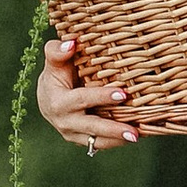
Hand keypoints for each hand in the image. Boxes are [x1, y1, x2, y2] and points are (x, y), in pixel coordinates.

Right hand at [36, 34, 139, 152]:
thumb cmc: (56, 73)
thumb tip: (71, 43)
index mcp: (57, 102)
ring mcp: (73, 134)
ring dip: (118, 140)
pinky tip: (135, 135)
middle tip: (135, 133)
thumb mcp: (54, 61)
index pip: (82, 99)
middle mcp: (65, 122)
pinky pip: (100, 143)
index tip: (123, 94)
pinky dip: (117, 141)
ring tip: (139, 136)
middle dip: (113, 130)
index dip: (102, 97)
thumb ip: (58, 51)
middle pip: (92, 127)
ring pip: (97, 141)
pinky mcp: (81, 140)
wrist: (48, 97)